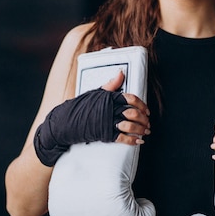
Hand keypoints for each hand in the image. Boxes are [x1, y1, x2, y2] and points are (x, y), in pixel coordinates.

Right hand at [34, 70, 150, 165]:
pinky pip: (122, 138)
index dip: (142, 104)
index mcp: (109, 97)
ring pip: (130, 125)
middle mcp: (110, 109)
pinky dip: (132, 140)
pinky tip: (138, 142)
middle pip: (133, 112)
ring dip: (141, 130)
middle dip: (144, 119)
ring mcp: (107, 122)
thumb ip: (111, 85)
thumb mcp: (95, 92)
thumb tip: (121, 73)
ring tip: (145, 132)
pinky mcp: (105, 134)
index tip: (146, 110)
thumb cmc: (81, 106)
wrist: (67, 121)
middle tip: (148, 122)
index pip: (131, 98)